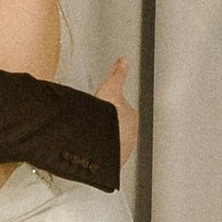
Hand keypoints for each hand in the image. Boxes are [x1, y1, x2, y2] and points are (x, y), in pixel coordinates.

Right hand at [97, 55, 139, 171]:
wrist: (100, 144)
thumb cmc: (105, 119)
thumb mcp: (109, 89)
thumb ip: (117, 75)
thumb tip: (124, 61)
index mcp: (131, 116)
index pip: (119, 109)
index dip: (107, 108)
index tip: (99, 112)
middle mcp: (131, 133)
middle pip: (116, 126)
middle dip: (106, 124)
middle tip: (92, 122)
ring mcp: (124, 148)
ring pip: (112, 140)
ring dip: (103, 139)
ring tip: (90, 136)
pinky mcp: (115, 160)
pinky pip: (107, 154)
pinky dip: (100, 151)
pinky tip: (91, 148)